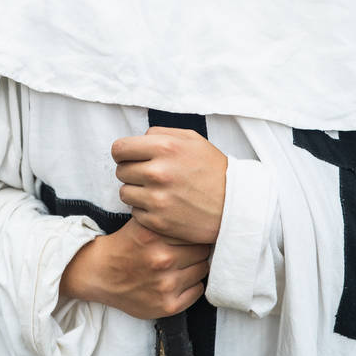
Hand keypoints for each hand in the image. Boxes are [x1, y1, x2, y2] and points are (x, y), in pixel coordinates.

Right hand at [60, 218, 209, 319]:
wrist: (99, 274)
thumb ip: (165, 219)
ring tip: (183, 265)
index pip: (194, 232)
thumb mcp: (140, 223)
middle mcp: (161, 259)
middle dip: (197, 249)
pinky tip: (181, 281)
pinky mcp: (167, 305)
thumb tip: (197, 217)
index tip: (191, 235)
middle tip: (188, 250)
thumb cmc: (123, 246)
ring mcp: (165, 285)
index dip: (193, 232)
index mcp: (154, 236)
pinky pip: (197, 292)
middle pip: (202, 250)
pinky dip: (193, 286)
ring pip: (202, 270)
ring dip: (195, 267)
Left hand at [112, 126, 227, 243]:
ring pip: (124, 193)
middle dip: (132, 172)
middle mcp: (158, 172)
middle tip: (150, 176)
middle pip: (120, 171)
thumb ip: (161, 134)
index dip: (124, 153)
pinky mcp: (158, 222)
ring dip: (136, 191)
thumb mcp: (192, 140)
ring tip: (157, 191)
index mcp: (165, 147)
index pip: (119, 148)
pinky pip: (135, 212)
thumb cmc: (213, 170)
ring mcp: (157, 199)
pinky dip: (145, 210)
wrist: (235, 205)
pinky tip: (163, 206)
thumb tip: (138, 139)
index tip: (131, 158)